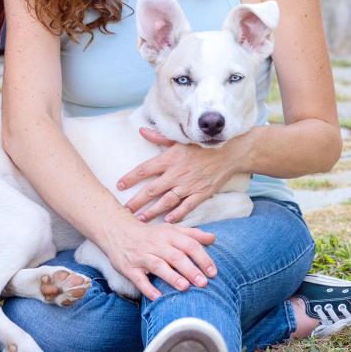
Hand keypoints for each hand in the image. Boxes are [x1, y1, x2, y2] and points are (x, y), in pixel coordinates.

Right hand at [101, 216, 216, 299]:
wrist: (117, 231)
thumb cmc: (150, 234)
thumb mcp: (170, 229)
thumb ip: (192, 234)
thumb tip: (213, 238)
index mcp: (168, 235)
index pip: (188, 244)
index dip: (202, 257)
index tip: (213, 272)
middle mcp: (156, 245)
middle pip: (175, 256)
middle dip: (190, 269)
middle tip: (203, 283)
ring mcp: (142, 256)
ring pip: (158, 266)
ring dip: (171, 277)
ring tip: (185, 287)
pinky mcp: (130, 268)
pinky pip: (139, 279)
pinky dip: (148, 288)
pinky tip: (158, 297)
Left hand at [119, 127, 239, 222]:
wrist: (231, 151)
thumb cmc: (203, 143)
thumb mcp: (180, 138)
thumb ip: (159, 137)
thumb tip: (141, 131)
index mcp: (169, 158)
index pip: (144, 169)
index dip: (130, 178)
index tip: (119, 185)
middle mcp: (177, 173)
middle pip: (151, 190)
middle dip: (136, 201)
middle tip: (125, 210)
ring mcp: (190, 185)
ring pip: (166, 201)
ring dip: (152, 211)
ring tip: (141, 219)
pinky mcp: (202, 193)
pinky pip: (187, 207)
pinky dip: (177, 215)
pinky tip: (167, 221)